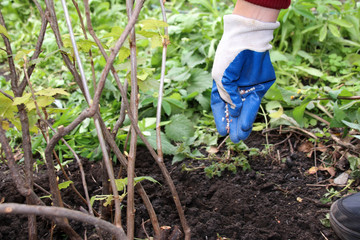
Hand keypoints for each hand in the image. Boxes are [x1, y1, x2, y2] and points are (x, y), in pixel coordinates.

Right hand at [211, 14, 278, 142]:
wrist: (248, 41)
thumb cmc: (229, 57)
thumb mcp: (222, 77)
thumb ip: (227, 95)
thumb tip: (234, 111)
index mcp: (222, 85)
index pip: (220, 105)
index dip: (220, 118)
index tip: (222, 131)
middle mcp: (235, 89)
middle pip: (233, 111)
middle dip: (233, 125)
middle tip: (233, 139)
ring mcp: (247, 88)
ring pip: (244, 110)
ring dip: (241, 123)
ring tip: (239, 138)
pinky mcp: (260, 87)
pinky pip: (253, 103)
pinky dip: (249, 114)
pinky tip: (245, 125)